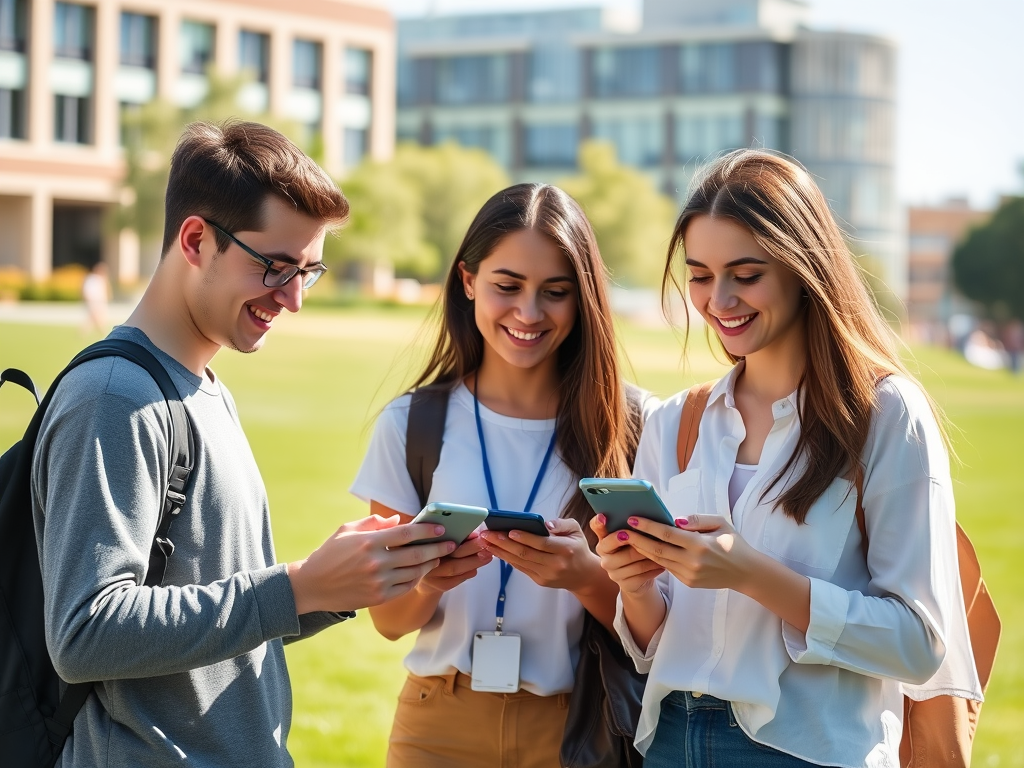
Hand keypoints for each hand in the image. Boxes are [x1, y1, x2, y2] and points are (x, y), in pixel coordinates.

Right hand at [288, 514, 455, 613]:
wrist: (311, 586)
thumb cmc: (329, 554)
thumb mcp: (346, 530)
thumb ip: (373, 523)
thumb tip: (398, 520)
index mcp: (369, 542)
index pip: (405, 534)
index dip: (426, 531)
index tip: (440, 528)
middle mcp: (376, 563)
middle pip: (416, 555)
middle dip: (437, 548)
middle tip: (451, 544)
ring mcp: (378, 582)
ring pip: (414, 573)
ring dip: (430, 564)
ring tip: (439, 557)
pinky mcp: (378, 598)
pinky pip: (406, 588)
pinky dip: (416, 579)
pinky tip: (421, 572)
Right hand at [416, 531, 492, 594]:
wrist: (426, 577)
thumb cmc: (435, 552)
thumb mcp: (438, 541)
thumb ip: (452, 536)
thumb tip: (474, 534)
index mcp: (424, 544)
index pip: (441, 539)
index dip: (460, 538)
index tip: (476, 535)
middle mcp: (425, 560)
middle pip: (451, 554)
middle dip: (472, 549)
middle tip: (486, 544)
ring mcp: (431, 575)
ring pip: (455, 568)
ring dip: (474, 562)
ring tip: (488, 555)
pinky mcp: (439, 585)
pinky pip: (457, 579)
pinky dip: (469, 572)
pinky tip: (477, 566)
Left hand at [478, 518, 600, 591]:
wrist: (583, 575)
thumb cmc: (577, 547)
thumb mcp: (576, 530)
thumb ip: (561, 524)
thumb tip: (545, 524)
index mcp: (565, 550)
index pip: (542, 544)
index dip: (525, 538)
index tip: (509, 531)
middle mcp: (555, 565)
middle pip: (526, 553)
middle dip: (503, 543)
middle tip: (487, 534)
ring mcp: (546, 575)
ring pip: (520, 562)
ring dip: (500, 551)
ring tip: (486, 541)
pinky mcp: (539, 581)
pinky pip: (521, 568)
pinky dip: (507, 559)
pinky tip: (496, 550)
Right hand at [590, 513, 664, 597]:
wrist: (634, 579)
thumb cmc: (633, 552)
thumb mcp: (628, 539)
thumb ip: (627, 526)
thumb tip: (637, 515)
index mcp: (603, 543)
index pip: (597, 530)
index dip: (600, 524)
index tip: (606, 518)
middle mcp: (604, 559)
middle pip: (624, 549)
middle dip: (641, 544)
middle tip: (655, 538)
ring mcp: (613, 574)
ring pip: (636, 563)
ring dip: (652, 557)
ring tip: (664, 552)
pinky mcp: (624, 586)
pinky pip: (642, 576)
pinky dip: (654, 569)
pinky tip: (663, 565)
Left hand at [618, 513, 756, 591]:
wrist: (746, 572)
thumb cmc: (733, 543)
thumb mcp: (720, 523)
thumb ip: (697, 519)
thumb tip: (674, 519)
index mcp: (700, 545)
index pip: (667, 534)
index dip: (647, 526)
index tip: (632, 519)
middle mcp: (692, 562)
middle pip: (657, 549)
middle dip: (637, 540)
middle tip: (620, 530)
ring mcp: (689, 574)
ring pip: (659, 561)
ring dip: (642, 550)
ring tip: (628, 539)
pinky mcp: (688, 583)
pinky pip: (667, 568)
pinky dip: (655, 559)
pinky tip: (645, 549)